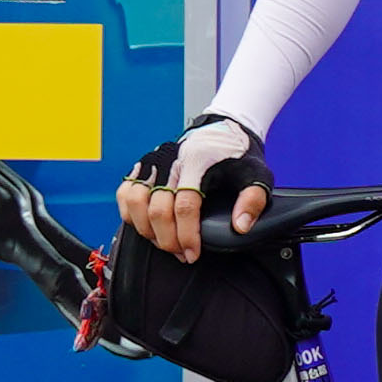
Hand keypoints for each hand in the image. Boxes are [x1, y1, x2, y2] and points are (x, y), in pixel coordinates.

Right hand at [120, 118, 263, 262]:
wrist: (222, 128)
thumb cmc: (236, 153)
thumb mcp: (256, 173)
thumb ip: (253, 200)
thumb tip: (240, 226)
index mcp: (196, 163)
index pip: (185, 206)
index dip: (187, 235)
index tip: (193, 253)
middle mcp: (169, 162)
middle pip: (157, 210)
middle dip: (168, 240)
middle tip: (183, 254)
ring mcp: (153, 162)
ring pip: (135, 203)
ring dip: (148, 230)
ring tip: (166, 242)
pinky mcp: (143, 165)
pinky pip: (125, 193)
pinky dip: (131, 214)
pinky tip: (148, 226)